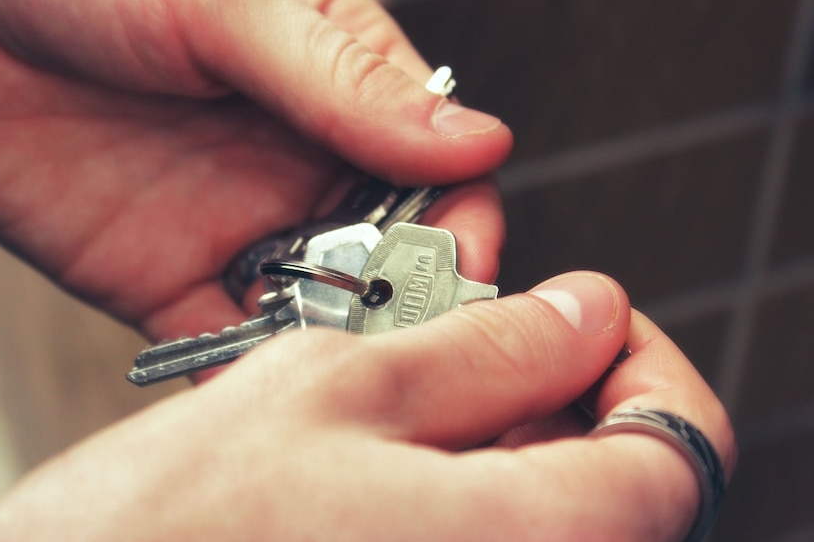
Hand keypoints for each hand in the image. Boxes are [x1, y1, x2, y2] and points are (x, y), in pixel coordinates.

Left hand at [0, 0, 511, 341]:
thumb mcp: (231, 2)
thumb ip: (349, 83)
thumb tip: (475, 142)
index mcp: (342, 89)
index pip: (439, 171)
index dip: (462, 223)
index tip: (465, 266)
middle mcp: (304, 170)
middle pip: (390, 257)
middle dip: (405, 303)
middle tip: (400, 336)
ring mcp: (242, 229)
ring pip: (318, 311)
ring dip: (333, 345)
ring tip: (333, 371)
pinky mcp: (170, 280)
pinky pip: (224, 342)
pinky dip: (246, 374)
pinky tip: (259, 391)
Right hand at [0, 272, 735, 541]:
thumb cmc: (160, 533)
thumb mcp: (333, 386)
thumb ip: (487, 345)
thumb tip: (582, 312)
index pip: (673, 455)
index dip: (641, 364)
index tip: (591, 321)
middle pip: (619, 491)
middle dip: (568, 395)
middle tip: (493, 340)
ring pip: (553, 517)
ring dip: (515, 437)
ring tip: (425, 391)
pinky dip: (472, 488)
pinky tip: (402, 455)